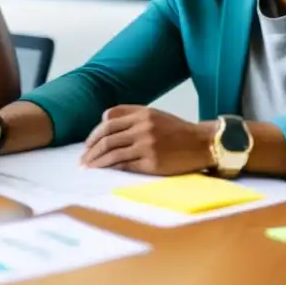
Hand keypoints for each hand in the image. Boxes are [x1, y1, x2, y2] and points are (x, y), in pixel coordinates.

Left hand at [81, 106, 214, 174]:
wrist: (202, 144)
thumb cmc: (179, 132)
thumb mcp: (157, 116)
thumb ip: (134, 117)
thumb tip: (106, 126)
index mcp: (143, 112)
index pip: (109, 118)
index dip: (95, 132)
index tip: (88, 144)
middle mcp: (143, 126)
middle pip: (107, 135)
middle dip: (91, 149)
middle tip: (83, 160)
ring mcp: (147, 143)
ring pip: (111, 151)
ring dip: (96, 161)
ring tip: (87, 168)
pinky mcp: (151, 161)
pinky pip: (123, 164)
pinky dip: (109, 168)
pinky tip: (103, 172)